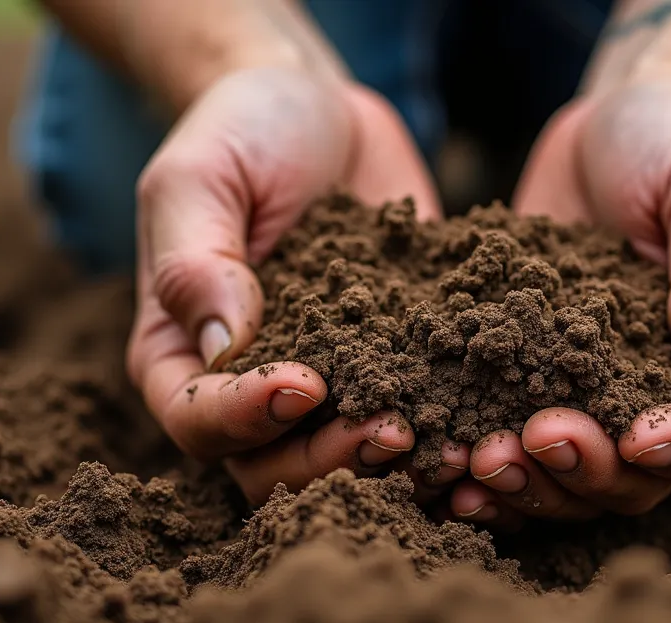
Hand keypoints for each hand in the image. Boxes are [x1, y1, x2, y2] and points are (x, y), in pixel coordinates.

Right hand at [128, 67, 446, 504]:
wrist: (320, 107)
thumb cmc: (241, 133)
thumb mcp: (199, 179)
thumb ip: (196, 262)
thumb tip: (226, 345)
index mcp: (182, 353)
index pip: (198, 419)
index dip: (245, 418)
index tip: (303, 384)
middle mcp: (248, 386)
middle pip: (276, 467)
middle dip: (334, 458)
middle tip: (395, 429)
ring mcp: (327, 381)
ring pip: (348, 461)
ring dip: (397, 463)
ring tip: (453, 443)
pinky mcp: (394, 365)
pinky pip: (415, 417)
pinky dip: (448, 430)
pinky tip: (489, 423)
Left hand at [449, 82, 670, 526]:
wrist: (615, 116)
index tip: (637, 438)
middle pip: (645, 475)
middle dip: (590, 469)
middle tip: (534, 439)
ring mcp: (605, 391)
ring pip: (576, 473)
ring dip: (531, 480)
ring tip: (478, 459)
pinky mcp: (540, 375)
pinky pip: (516, 437)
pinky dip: (484, 462)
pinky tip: (441, 464)